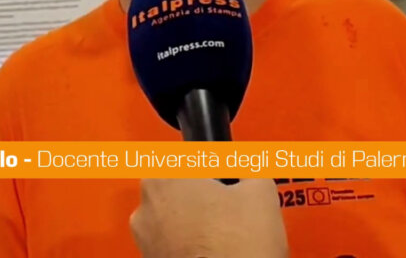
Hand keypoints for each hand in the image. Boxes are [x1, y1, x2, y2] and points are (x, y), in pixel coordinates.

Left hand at [130, 178, 288, 257]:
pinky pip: (173, 245)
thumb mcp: (261, 194)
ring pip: (175, 219)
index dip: (215, 169)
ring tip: (227, 236)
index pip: (191, 158)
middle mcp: (146, 206)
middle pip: (180, 188)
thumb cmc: (234, 250)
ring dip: (197, 224)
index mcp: (165, 177)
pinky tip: (216, 252)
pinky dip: (191, 247)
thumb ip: (251, 171)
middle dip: (205, 197)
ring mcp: (145, 239)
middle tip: (233, 209)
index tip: (229, 179)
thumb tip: (250, 174)